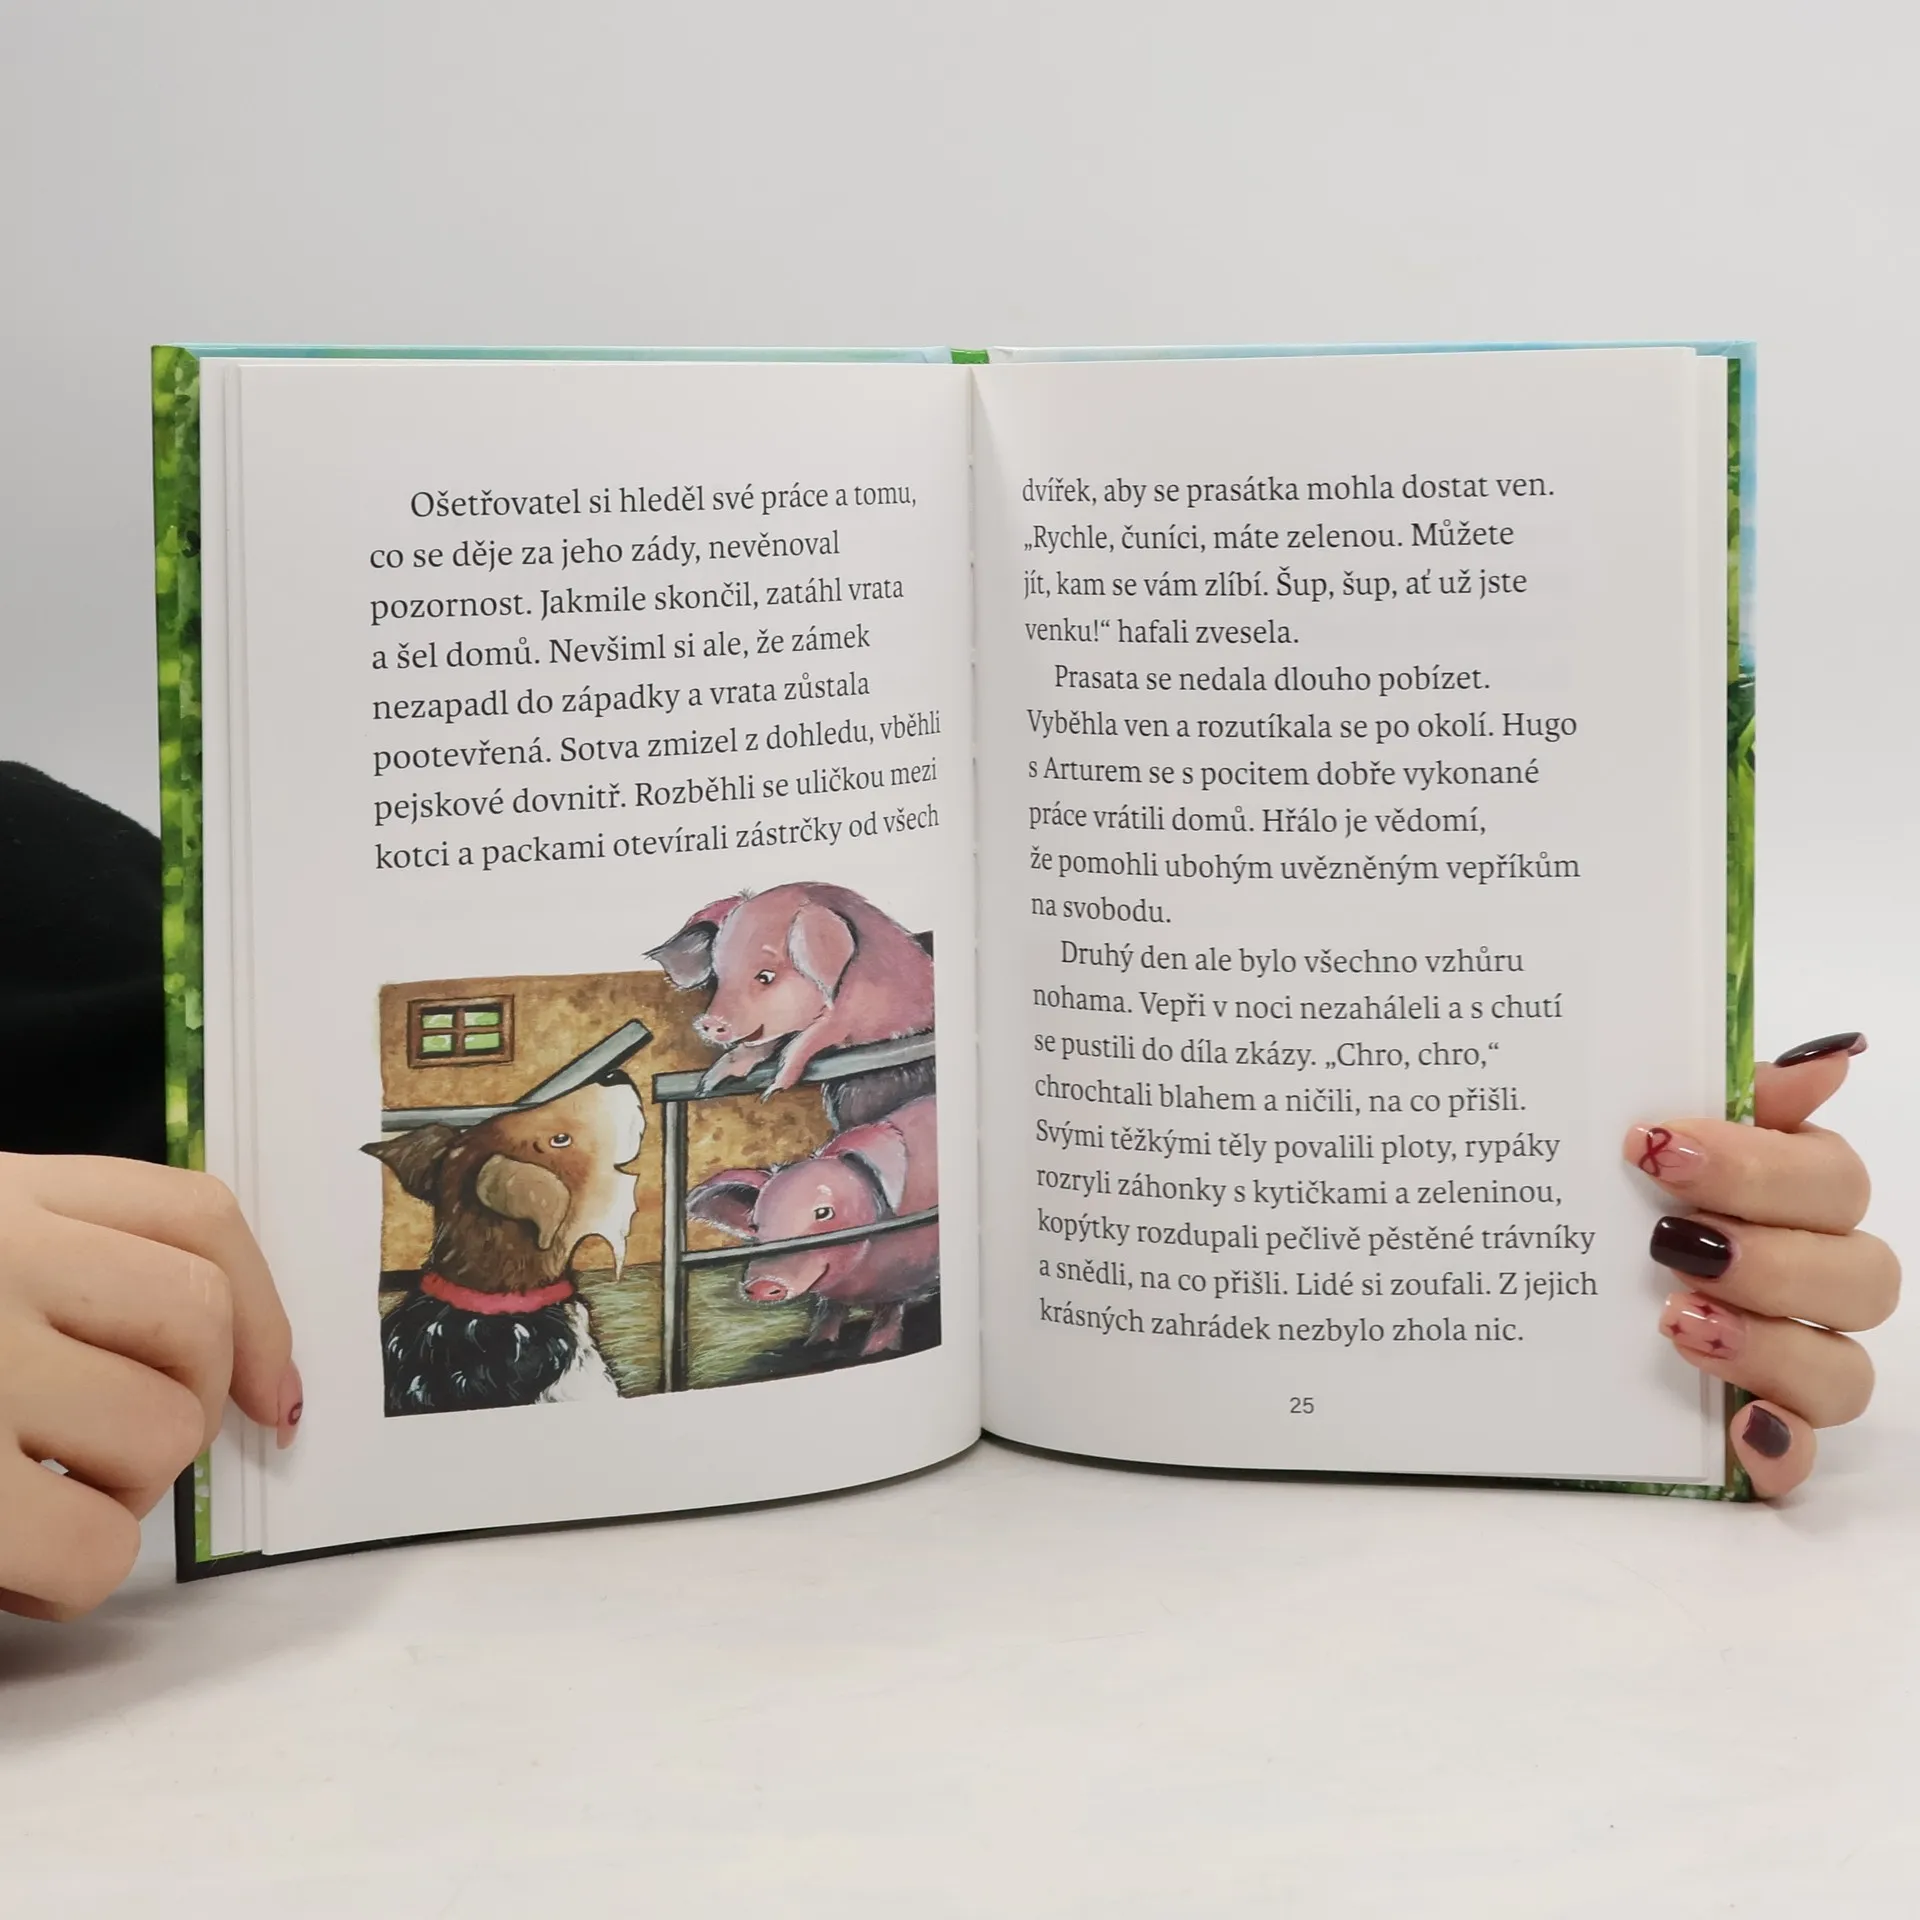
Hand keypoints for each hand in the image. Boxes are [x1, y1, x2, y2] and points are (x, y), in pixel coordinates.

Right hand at [0, 1155, 297, 1619]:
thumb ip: (58, 1274)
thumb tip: (233, 1372)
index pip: (193, 1216)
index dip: (262, 1312)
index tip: (276, 1395)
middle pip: (198, 1319)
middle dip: (184, 1408)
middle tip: (99, 1462)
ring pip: (162, 1430)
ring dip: (122, 1494)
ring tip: (31, 1504)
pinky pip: (94, 1546)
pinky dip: (72, 1576)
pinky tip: (12, 1568)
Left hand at [1628, 1033, 1896, 1497]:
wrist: (1537, 1265)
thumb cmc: (1621, 1183)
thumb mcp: (1661, 1127)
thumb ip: (1737, 1092)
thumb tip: (1830, 1057)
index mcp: (1797, 1195)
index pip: (1835, 1179)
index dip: (1760, 1167)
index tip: (1657, 1148)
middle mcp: (1814, 1277)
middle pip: (1861, 1276)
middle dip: (1770, 1257)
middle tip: (1671, 1241)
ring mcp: (1794, 1357)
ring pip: (1845, 1370)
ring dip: (1770, 1345)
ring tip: (1675, 1320)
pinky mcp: (1760, 1425)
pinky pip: (1804, 1457)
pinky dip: (1782, 1448)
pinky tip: (1740, 1428)